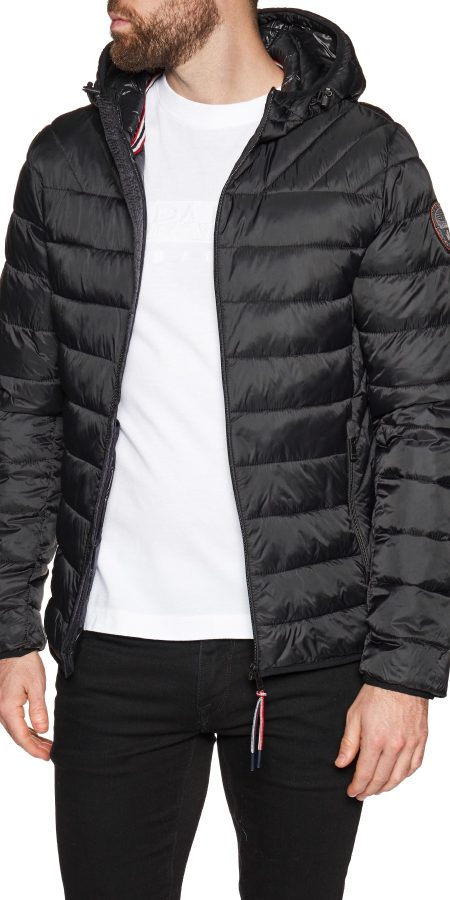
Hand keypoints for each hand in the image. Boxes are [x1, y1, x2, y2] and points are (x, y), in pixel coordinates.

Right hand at [0, 652, 52, 759]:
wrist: (13, 649)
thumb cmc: (24, 663)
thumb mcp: (36, 685)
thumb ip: (39, 710)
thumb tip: (42, 730)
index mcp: (8, 709)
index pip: (21, 737)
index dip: (34, 749)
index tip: (47, 756)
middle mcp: (0, 711)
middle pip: (17, 736)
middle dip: (33, 746)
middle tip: (50, 753)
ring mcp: (0, 707)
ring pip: (15, 729)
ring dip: (30, 738)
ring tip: (46, 745)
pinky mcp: (3, 702)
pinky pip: (13, 721)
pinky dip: (25, 729)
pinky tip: (35, 732)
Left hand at [334, 683, 427, 799]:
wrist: (401, 680)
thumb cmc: (377, 694)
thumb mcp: (354, 715)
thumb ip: (349, 743)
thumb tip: (341, 763)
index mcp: (376, 740)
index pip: (365, 773)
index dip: (357, 786)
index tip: (352, 791)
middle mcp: (395, 746)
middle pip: (381, 779)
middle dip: (369, 790)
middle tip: (361, 794)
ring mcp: (410, 744)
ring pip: (399, 777)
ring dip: (386, 787)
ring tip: (376, 790)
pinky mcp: (421, 740)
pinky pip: (414, 766)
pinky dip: (404, 776)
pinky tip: (396, 777)